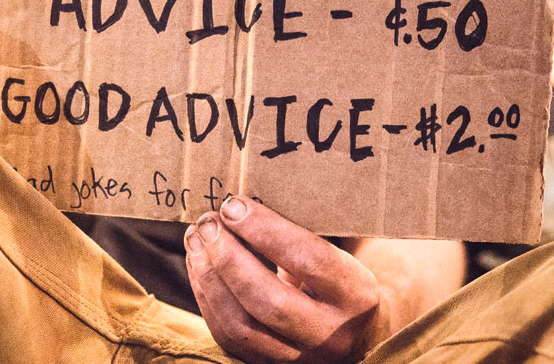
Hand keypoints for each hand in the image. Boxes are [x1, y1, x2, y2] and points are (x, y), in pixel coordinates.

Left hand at [184, 196, 389, 363]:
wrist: (357, 333)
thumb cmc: (339, 280)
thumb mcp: (337, 255)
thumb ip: (298, 237)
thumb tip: (240, 205)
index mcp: (355, 295)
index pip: (309, 260)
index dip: (266, 231)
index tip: (233, 206)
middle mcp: (331, 334)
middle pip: (268, 301)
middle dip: (228, 258)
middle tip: (207, 223)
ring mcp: (300, 358)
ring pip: (241, 326)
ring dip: (209, 278)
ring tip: (196, 239)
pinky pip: (228, 337)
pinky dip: (207, 298)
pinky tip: (199, 266)